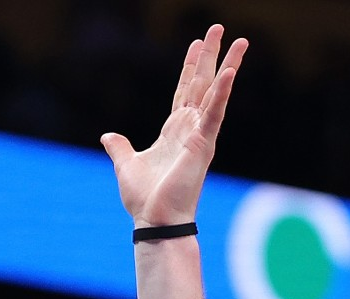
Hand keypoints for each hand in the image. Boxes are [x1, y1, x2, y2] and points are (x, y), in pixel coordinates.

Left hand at [100, 24, 247, 227]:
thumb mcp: (126, 165)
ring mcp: (200, 135)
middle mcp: (191, 129)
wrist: (155, 219)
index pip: (185, 90)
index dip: (191, 66)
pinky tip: (230, 72)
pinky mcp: (203, 143)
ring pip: (216, 92)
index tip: (197, 43)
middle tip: (220, 28)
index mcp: (174, 131)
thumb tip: (108, 136)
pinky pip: (215, 112)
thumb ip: (120, 147)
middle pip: (203, 83)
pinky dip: (222, 92)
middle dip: (212, 55)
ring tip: (240, 41)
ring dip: (228, 65)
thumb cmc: (145, 198)